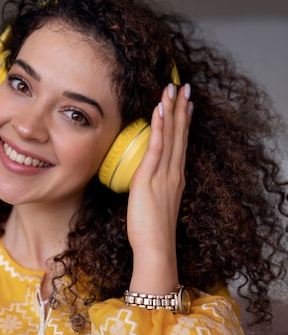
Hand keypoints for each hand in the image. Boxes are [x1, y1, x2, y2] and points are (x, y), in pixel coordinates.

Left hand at [127, 83, 192, 293]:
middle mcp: (173, 172)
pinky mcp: (150, 178)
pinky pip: (155, 148)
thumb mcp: (156, 206)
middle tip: (183, 86)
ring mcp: (164, 174)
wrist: (156, 247)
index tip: (186, 104)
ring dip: (170, 110)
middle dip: (181, 108)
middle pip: (178, 134)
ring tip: (171, 89)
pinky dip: (158, 127)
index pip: (180, 144)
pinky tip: (158, 111)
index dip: (183, 122)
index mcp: (175, 178)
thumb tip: (147, 183)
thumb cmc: (153, 233)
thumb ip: (155, 190)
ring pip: (169, 136)